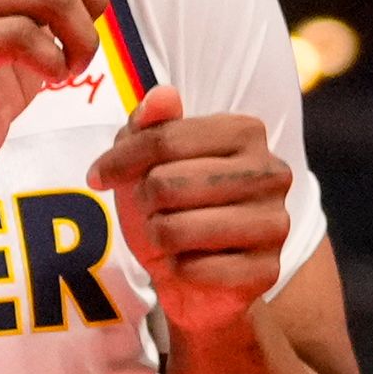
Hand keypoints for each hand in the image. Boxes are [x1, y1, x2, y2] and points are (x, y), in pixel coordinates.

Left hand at [92, 84, 292, 340]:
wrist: (197, 278)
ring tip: (167, 238)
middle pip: (167, 183)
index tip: (98, 177)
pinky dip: (176, 271)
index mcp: (247, 132)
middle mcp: (271, 172)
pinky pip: (192, 269)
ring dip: (156, 238)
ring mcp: (274, 223)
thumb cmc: (173, 208)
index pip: (164, 138)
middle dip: (142, 203)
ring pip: (176, 229)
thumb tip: (163, 94)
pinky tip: (188, 266)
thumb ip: (152, 124)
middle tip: (148, 213)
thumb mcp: (152, 161)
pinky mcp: (266, 271)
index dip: (119, 160)